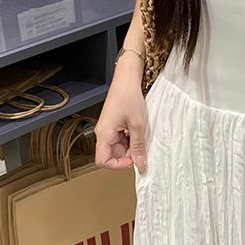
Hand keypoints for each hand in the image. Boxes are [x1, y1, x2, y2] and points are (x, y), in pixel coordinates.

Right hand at [94, 56, 147, 173]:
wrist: (127, 79)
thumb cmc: (129, 97)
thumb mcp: (138, 125)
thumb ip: (138, 147)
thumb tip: (140, 164)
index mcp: (104, 134)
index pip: (102, 161)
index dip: (117, 165)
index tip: (132, 160)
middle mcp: (103, 133)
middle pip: (113, 155)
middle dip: (128, 154)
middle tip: (142, 146)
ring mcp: (108, 129)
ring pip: (118, 147)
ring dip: (131, 146)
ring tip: (141, 134)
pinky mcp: (114, 125)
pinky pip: (121, 139)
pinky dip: (131, 138)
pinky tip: (138, 130)